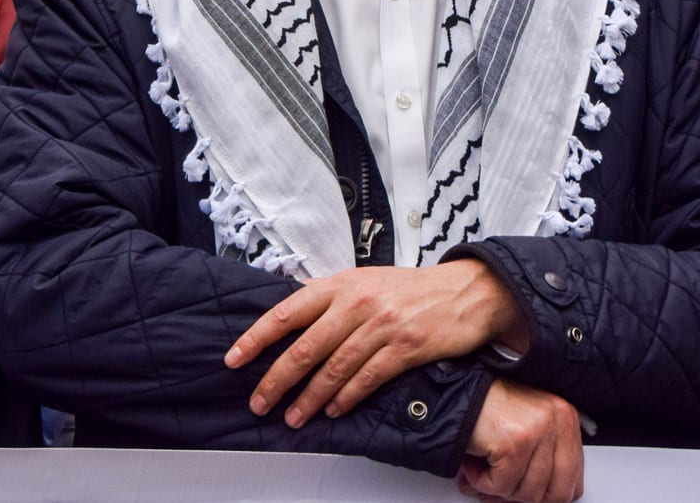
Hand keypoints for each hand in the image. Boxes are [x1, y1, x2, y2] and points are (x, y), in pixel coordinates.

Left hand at [226, 260, 525, 425]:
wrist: (465, 291)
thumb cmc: (411, 289)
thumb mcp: (366, 281)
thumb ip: (331, 300)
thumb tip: (291, 323)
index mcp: (342, 283)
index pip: (287, 312)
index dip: (257, 337)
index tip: (235, 359)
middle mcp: (358, 302)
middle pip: (305, 347)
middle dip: (277, 379)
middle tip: (259, 401)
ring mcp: (382, 325)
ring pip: (334, 368)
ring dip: (309, 398)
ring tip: (293, 417)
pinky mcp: (405, 347)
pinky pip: (367, 378)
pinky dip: (346, 398)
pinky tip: (333, 411)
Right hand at [459, 379, 582, 502]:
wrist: (455, 390)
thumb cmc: (488, 407)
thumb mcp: (529, 428)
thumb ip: (544, 460)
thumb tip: (546, 497)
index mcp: (566, 418)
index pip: (573, 482)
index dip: (546, 495)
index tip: (524, 492)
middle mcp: (558, 421)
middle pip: (556, 493)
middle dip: (524, 497)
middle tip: (502, 487)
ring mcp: (538, 431)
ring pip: (528, 493)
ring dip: (499, 489)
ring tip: (484, 467)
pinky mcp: (515, 441)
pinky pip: (503, 486)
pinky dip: (482, 482)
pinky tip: (474, 463)